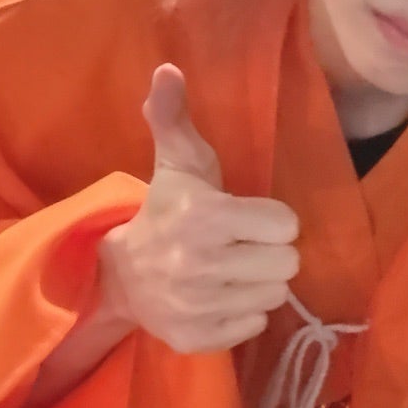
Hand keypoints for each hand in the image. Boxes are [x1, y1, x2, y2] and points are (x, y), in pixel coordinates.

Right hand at [98, 64, 299, 353]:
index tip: (249, 218)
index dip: (273, 221)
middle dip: (270, 254)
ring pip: (275, 296)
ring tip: (232, 271)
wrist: (119, 275)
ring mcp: (198, 305)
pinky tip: (220, 297)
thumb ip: (176, 117)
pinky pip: (254, 327)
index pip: (286, 225)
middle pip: (287, 264)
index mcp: (205, 216)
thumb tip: (168, 70)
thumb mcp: (177, 164)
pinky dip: (243, 314)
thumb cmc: (166, 211)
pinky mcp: (197, 338)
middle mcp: (200, 264)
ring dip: (259, 284)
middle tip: (244, 248)